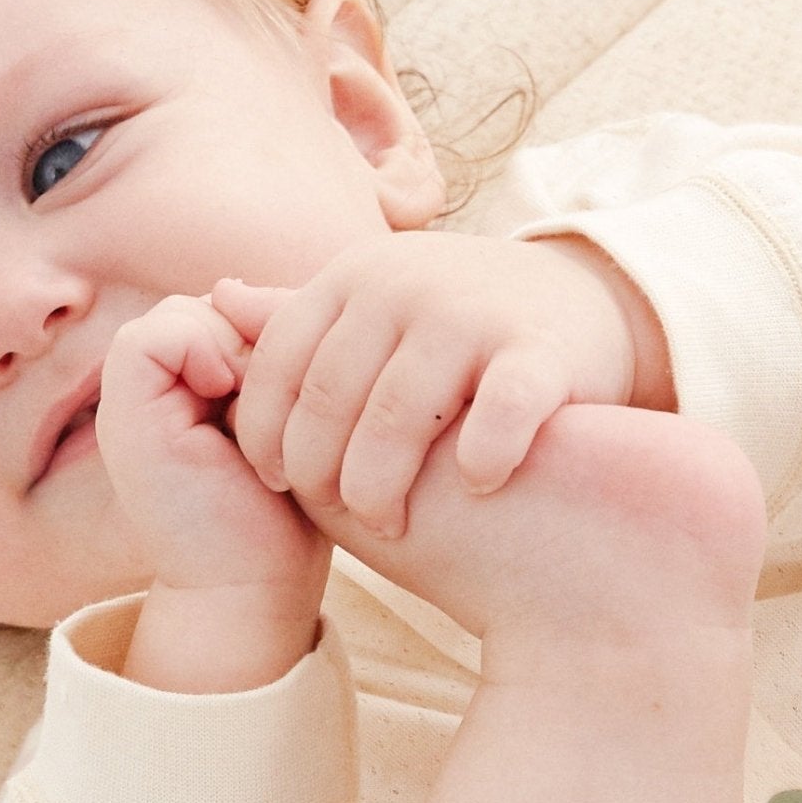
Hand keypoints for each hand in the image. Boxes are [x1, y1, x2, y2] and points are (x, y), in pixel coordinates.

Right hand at [94, 294, 330, 689]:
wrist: (254, 584)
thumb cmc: (287, 512)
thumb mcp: (291, 412)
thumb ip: (272, 350)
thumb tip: (238, 288)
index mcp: (193, 386)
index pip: (233, 308)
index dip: (273, 333)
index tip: (300, 393)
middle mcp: (156, 387)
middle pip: (212, 304)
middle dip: (258, 338)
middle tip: (276, 401)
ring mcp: (132, 397)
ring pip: (186, 312)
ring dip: (234, 350)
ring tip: (250, 408)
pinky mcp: (123, 409)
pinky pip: (157, 335)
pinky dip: (200, 354)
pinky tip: (224, 400)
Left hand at [213, 231, 654, 537]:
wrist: (585, 300)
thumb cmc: (456, 323)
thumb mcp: (374, 304)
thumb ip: (298, 314)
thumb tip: (216, 301)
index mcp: (354, 277)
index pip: (279, 364)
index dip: (265, 433)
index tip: (276, 486)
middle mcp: (405, 286)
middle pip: (332, 398)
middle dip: (322, 471)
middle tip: (337, 518)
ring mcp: (474, 314)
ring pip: (401, 417)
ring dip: (385, 485)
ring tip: (391, 526)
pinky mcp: (541, 351)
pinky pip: (499, 417)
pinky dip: (481, 460)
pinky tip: (475, 487)